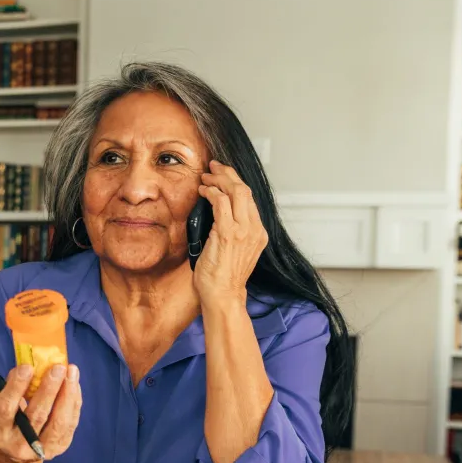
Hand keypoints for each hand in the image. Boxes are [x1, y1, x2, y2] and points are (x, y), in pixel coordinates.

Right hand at [0, 363, 81, 462]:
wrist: (12, 459)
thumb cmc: (5, 425)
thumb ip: (9, 389)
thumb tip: (27, 366)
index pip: (6, 408)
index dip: (16, 387)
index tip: (27, 367)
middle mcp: (19, 443)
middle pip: (37, 416)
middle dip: (49, 389)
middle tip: (57, 368)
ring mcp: (41, 449)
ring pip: (58, 422)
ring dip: (68, 395)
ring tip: (72, 372)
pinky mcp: (58, 448)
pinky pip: (70, 424)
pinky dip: (73, 402)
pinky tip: (74, 384)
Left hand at [195, 160, 267, 309]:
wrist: (223, 296)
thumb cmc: (222, 278)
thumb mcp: (233, 251)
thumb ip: (232, 232)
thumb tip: (216, 213)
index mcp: (258, 233)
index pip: (250, 199)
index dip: (236, 182)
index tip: (223, 175)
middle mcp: (255, 229)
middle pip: (245, 190)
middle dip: (228, 174)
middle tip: (213, 167)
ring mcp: (244, 230)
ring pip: (235, 191)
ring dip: (218, 180)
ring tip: (205, 177)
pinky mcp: (228, 233)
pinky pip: (221, 202)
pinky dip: (211, 192)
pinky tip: (202, 190)